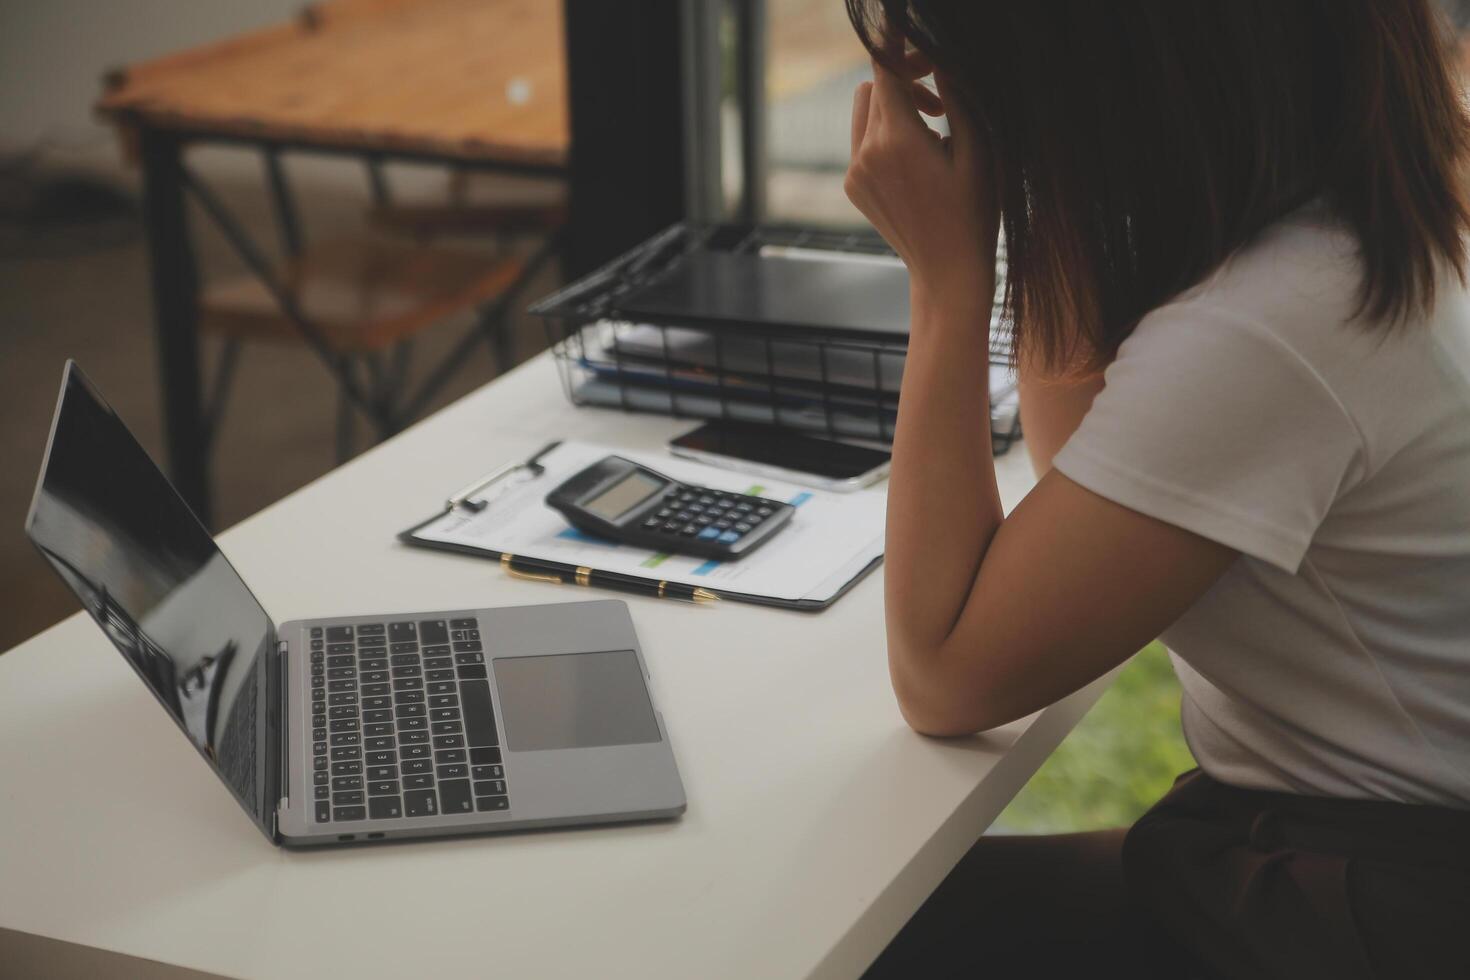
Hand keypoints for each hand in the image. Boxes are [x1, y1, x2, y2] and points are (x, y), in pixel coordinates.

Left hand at [844, 41, 999, 308]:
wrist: (947, 270)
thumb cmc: (974, 212)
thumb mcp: (978, 150)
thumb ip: (958, 98)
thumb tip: (943, 59)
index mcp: (897, 140)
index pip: (886, 70)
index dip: (906, 55)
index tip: (930, 62)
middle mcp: (866, 153)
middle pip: (875, 87)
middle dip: (906, 84)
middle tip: (940, 106)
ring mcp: (854, 172)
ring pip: (864, 113)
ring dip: (893, 108)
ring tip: (930, 132)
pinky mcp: (852, 186)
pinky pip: (861, 142)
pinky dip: (884, 136)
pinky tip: (916, 162)